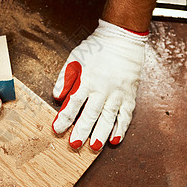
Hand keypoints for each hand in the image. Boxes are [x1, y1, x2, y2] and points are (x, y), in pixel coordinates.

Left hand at [52, 19, 147, 150]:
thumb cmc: (96, 48)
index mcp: (87, 80)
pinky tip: (115, 139)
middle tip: (74, 145)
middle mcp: (102, 89)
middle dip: (81, 131)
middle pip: (90, 114)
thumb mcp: (74, 58)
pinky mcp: (129, 95)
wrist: (122, 39)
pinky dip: (121, 128)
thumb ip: (65, 78)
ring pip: (108, 117)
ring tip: (94, 147)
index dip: (64, 117)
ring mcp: (117, 93)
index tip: (57, 129)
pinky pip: (126, 115)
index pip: (73, 103)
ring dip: (101, 134)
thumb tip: (57, 96)